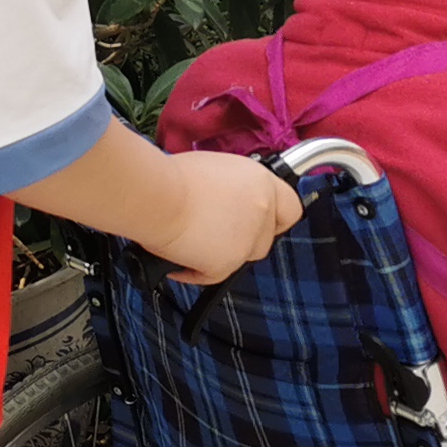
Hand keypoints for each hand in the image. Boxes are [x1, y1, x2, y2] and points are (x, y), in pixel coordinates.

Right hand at [148, 151, 301, 286]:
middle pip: (265, 239)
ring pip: (240, 259)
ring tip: (190, 245)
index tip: (260, 223)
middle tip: (214, 234)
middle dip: (242, 241)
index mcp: (262, 182)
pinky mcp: (228, 262)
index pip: (291, 208)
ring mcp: (247, 238)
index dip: (275, 219)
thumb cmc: (173, 177)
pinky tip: (178, 261)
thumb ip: (236, 190)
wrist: (156, 195)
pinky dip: (195, 272)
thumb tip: (230, 204)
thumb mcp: (218, 171)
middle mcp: (262, 209)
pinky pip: (213, 275)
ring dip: (220, 256)